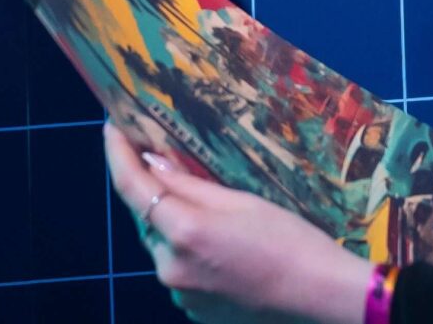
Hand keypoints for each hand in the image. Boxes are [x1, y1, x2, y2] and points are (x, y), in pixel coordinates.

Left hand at [104, 125, 373, 323]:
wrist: (320, 297)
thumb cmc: (289, 241)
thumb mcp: (240, 200)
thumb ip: (188, 184)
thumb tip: (151, 162)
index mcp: (184, 233)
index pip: (132, 187)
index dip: (118, 153)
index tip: (112, 127)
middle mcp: (171, 267)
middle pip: (145, 218)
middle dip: (148, 188)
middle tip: (156, 156)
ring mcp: (180, 295)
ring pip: (161, 244)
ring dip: (168, 221)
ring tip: (196, 200)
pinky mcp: (193, 311)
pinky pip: (178, 268)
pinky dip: (184, 249)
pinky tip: (212, 240)